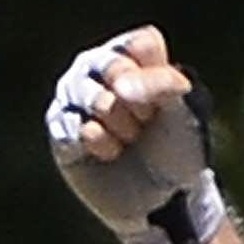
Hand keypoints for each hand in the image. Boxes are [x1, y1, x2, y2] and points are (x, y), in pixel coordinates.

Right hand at [43, 26, 230, 243]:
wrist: (163, 199)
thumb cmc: (176, 148)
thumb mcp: (184, 111)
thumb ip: (161, 84)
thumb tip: (119, 88)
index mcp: (132, 53)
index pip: (139, 44)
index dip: (155, 80)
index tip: (163, 104)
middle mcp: (97, 66)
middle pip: (113, 67)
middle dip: (137, 104)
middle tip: (144, 125)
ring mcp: (74, 95)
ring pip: (92, 96)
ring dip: (120, 127)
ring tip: (128, 141)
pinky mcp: (59, 128)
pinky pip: (75, 127)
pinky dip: (101, 145)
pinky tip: (111, 153)